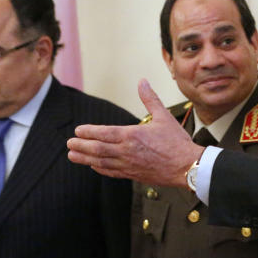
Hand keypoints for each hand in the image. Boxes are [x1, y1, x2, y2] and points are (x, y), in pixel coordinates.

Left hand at [67, 79, 203, 186]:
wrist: (187, 167)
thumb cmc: (177, 143)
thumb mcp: (164, 117)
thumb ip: (150, 99)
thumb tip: (143, 82)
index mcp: (132, 135)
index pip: (103, 133)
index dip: (88, 132)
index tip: (78, 130)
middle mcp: (127, 151)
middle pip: (97, 149)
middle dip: (81, 146)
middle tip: (69, 143)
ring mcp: (129, 165)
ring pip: (101, 162)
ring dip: (85, 158)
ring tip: (73, 156)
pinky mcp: (134, 175)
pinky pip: (112, 172)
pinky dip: (100, 169)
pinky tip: (93, 166)